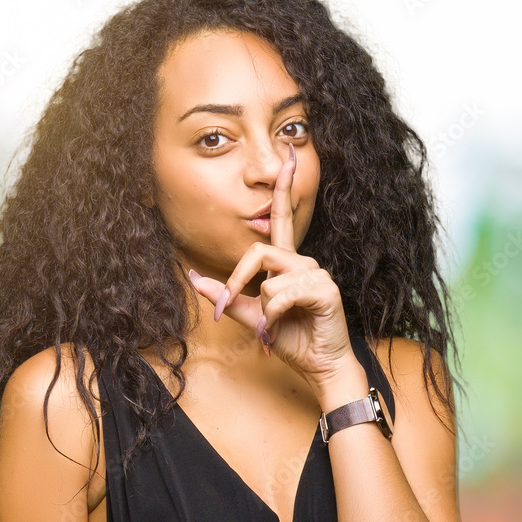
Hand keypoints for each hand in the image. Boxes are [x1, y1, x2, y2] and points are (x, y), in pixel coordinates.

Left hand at [188, 144, 356, 397]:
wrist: (321, 367)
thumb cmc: (295, 340)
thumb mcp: (254, 318)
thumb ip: (229, 297)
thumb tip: (196, 277)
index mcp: (288, 264)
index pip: (282, 218)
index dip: (284, 187)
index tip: (290, 154)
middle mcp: (304, 263)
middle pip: (259, 251)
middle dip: (238, 280)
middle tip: (227, 307)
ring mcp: (316, 274)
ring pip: (269, 279)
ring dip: (263, 308)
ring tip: (274, 326)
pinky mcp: (325, 290)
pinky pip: (280, 294)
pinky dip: (275, 315)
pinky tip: (289, 325)